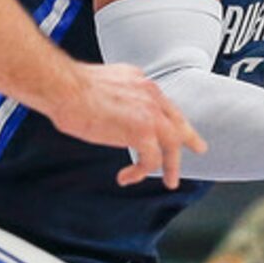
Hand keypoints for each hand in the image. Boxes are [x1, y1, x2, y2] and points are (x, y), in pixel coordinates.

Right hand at [50, 63, 204, 187]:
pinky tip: (127, 177)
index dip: (170, 117)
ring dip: (171, 165)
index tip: (177, 125)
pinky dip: (140, 172)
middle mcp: (149, 94)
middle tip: (199, 148)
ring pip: (171, 144)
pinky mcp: (142, 131)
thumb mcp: (99, 86)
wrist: (64, 89)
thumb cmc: (69, 89)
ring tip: (170, 181)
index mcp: (139, 81)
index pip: (162, 103)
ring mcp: (149, 112)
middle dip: (189, 137)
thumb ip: (113, 98)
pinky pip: (151, 159)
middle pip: (176, 121)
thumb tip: (108, 112)